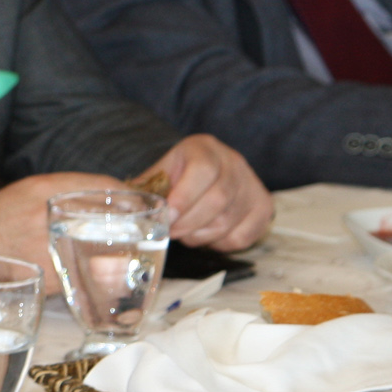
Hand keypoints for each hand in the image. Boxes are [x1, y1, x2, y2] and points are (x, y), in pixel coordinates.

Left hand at [142, 136, 273, 250]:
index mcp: (206, 148)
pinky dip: (219, 243)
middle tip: (171, 232)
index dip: (184, 197)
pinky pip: (240, 237)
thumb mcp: (164, 170)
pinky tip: (206, 235)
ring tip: (185, 234)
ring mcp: (253, 186)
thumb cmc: (183, 172)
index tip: (168, 216)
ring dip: (200, 236)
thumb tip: (127, 207)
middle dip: (188, 223)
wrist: (214, 170)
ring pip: (227, 222)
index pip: (202, 170)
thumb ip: (148, 186)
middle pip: (217, 200)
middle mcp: (234, 163)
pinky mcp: (264, 209)